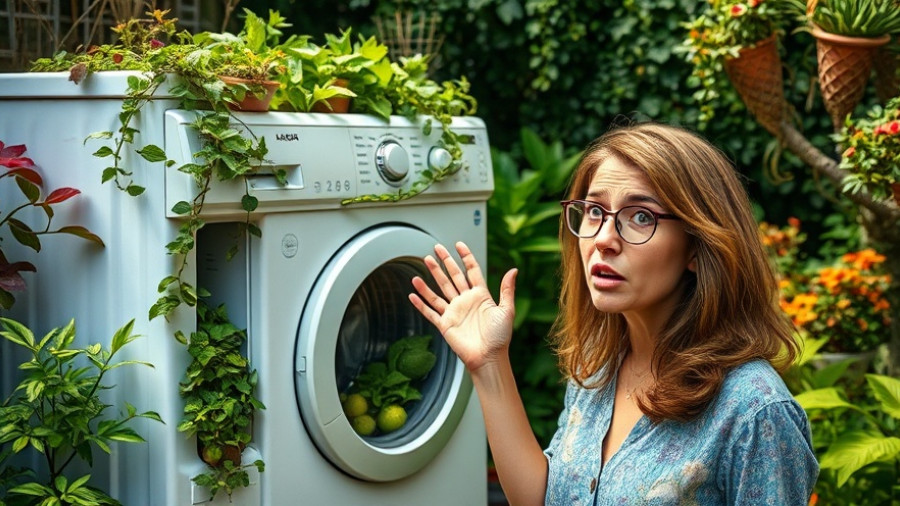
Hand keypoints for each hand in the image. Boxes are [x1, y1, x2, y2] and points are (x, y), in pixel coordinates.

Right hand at [408, 241, 516, 371]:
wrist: (488, 358)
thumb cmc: (500, 338)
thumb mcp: (507, 311)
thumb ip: (507, 290)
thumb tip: (513, 269)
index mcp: (480, 296)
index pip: (471, 271)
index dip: (465, 257)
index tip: (459, 245)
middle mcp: (465, 301)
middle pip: (452, 277)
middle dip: (444, 262)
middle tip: (436, 248)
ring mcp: (454, 312)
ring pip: (439, 291)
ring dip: (430, 279)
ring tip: (423, 264)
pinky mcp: (445, 324)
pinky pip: (430, 312)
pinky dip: (420, 303)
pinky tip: (413, 294)